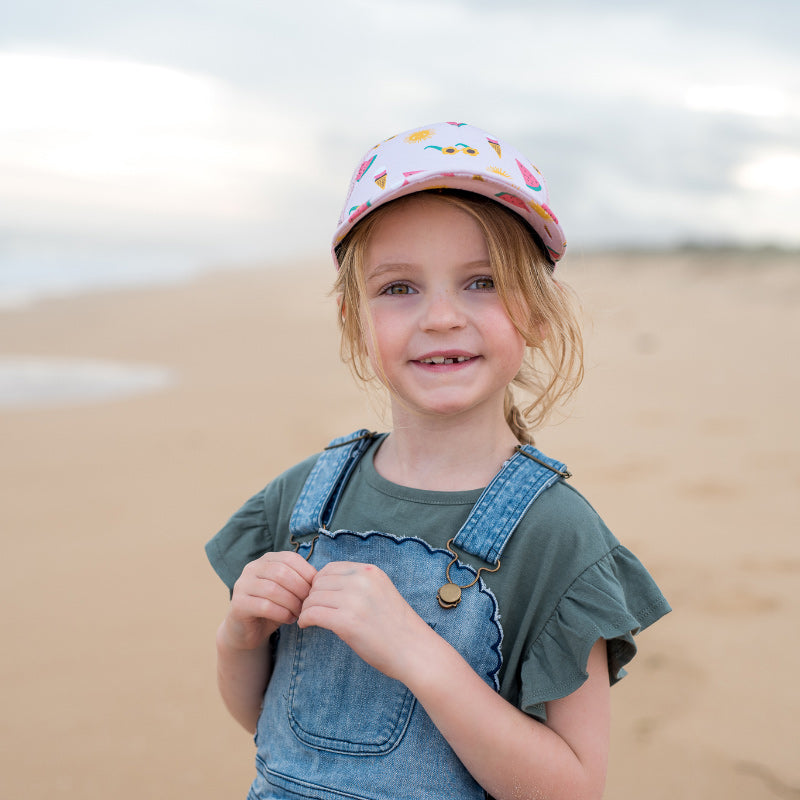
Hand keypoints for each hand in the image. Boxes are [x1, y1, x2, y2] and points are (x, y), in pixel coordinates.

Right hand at [220, 551, 316, 651]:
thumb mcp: (288, 589)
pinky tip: (289, 619)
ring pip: (273, 590)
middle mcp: (252, 568)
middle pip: (282, 573)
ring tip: (300, 613)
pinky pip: (264, 606)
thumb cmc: (274, 606)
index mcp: (267, 559)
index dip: (307, 573)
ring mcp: (242, 585)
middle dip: (300, 589)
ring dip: (292, 603)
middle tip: (309, 604)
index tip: (316, 590)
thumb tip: (321, 578)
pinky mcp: (238, 604)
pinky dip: (281, 614)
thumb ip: (300, 580)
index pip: (290, 559)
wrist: (249, 630)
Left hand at [297, 561, 432, 681]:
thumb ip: (358, 585)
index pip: (330, 568)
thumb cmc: (397, 627)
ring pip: (313, 598)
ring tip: (309, 620)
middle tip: (311, 611)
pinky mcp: (347, 622)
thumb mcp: (381, 592)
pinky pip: (312, 614)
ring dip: (307, 609)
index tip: (319, 597)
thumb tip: (324, 586)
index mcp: (370, 571)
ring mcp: (354, 600)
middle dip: (311, 597)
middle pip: (318, 582)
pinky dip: (305, 620)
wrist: (415, 651)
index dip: (320, 583)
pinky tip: (307, 626)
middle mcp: (361, 581)